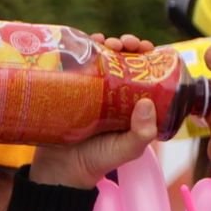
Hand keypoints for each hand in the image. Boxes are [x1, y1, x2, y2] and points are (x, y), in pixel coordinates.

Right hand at [31, 32, 159, 188]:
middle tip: (124, 43)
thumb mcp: (127, 149)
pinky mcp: (73, 88)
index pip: (146, 74)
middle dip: (127, 46)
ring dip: (107, 44)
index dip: (148, 58)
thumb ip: (142, 133)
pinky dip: (83, 50)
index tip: (146, 48)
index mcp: (133, 104)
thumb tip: (147, 103)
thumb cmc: (98, 161)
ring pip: (103, 59)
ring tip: (106, 42)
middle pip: (124, 61)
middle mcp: (115, 94)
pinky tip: (86, 42)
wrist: (62, 169)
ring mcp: (93, 90)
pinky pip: (79, 64)